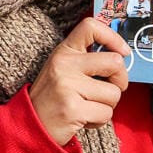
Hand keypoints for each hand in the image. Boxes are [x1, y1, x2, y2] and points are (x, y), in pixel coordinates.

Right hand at [28, 17, 130, 144]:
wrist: (30, 125)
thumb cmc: (53, 98)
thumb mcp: (64, 70)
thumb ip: (87, 60)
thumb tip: (121, 56)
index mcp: (63, 52)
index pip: (90, 26)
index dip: (113, 37)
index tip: (123, 51)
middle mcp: (64, 64)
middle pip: (114, 62)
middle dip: (120, 80)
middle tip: (109, 88)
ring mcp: (67, 86)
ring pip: (114, 93)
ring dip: (107, 105)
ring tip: (88, 107)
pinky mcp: (72, 109)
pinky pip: (106, 114)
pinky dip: (99, 120)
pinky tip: (83, 118)